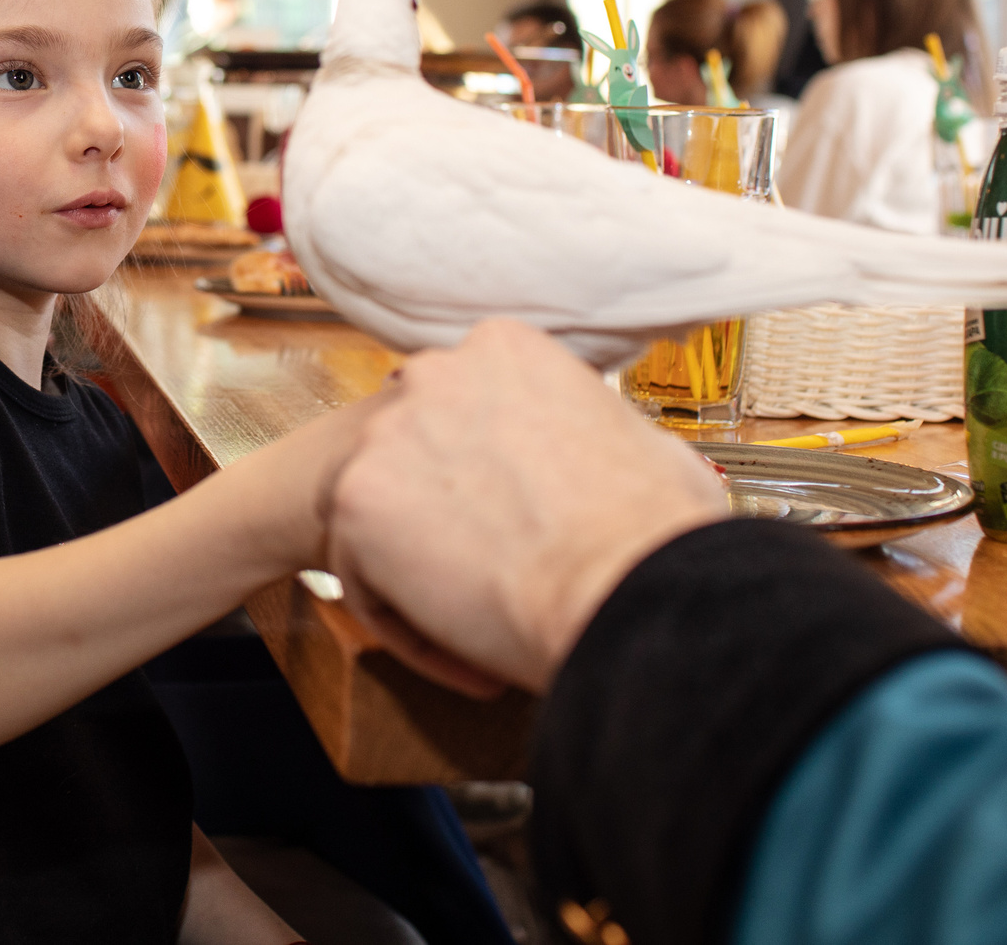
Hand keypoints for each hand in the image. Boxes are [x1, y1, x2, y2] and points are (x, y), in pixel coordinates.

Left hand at [324, 319, 726, 694]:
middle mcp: (438, 372)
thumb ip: (594, 431)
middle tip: (486, 573)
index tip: (510, 521)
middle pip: (413, 452)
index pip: (463, 407)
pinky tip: (469, 656)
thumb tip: (607, 455)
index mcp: (505, 349)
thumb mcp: (641, 440)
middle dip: (442, 517)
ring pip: (382, 515)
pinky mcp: (354, 499)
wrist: (623, 584)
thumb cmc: (651, 530)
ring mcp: (387, 431)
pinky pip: (362, 573)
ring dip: (423, 575)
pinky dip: (408, 625)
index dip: (483, 475)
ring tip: (482, 627)